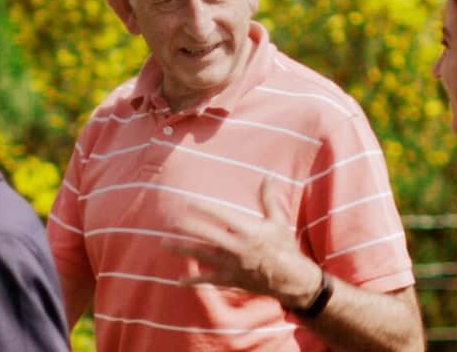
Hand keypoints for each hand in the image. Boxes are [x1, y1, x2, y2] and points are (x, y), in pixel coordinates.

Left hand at [166, 178, 321, 306]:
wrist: (292, 279)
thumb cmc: (284, 247)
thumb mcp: (278, 221)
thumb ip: (269, 199)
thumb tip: (268, 175)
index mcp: (247, 229)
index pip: (220, 215)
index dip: (202, 207)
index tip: (186, 200)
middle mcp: (236, 246)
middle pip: (206, 234)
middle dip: (186, 226)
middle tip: (168, 220)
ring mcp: (232, 264)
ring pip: (202, 255)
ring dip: (182, 249)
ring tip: (164, 244)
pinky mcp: (231, 279)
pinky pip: (209, 280)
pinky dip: (194, 280)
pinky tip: (179, 280)